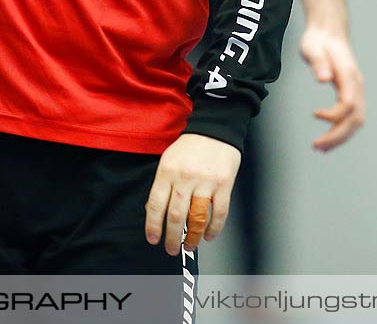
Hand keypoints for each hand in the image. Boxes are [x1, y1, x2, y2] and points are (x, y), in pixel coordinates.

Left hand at [143, 133, 239, 256]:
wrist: (215, 129)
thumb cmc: (189, 147)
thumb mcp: (168, 160)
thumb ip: (162, 185)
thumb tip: (154, 212)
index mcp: (167, 171)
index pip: (156, 205)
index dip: (153, 226)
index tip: (153, 239)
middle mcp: (185, 178)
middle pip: (176, 216)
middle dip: (171, 237)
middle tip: (170, 248)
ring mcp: (206, 182)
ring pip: (197, 218)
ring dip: (192, 237)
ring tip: (189, 246)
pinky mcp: (224, 184)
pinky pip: (219, 212)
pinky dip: (214, 228)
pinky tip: (209, 236)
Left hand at [300, 22, 366, 150]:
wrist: (328, 32)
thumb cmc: (318, 40)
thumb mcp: (312, 47)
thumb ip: (318, 62)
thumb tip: (324, 78)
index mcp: (348, 74)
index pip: (348, 104)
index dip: (333, 115)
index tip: (314, 114)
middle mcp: (356, 84)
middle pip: (356, 118)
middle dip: (338, 136)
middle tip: (317, 146)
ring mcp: (356, 90)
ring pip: (356, 121)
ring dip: (340, 136)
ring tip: (321, 147)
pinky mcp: (351, 93)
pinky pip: (352, 117)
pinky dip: (341, 130)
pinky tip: (327, 136)